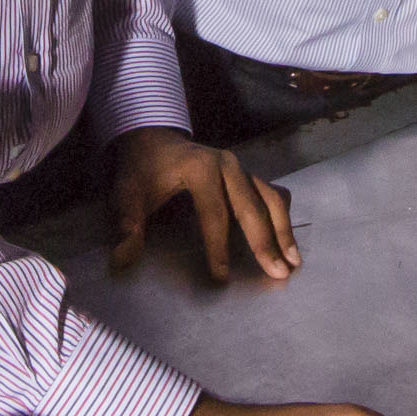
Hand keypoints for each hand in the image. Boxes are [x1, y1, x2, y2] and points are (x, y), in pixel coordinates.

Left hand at [110, 125, 299, 279]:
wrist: (153, 138)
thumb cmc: (141, 170)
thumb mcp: (127, 195)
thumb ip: (127, 226)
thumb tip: (123, 258)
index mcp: (200, 169)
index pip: (214, 214)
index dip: (218, 247)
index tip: (221, 277)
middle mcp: (227, 165)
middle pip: (251, 207)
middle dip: (266, 242)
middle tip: (278, 272)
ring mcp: (241, 168)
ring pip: (271, 198)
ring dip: (284, 230)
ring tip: (293, 261)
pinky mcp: (247, 173)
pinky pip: (272, 193)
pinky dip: (282, 215)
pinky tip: (288, 239)